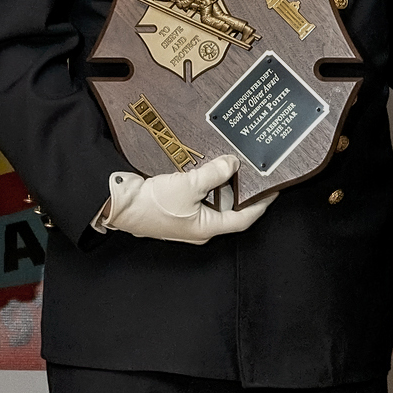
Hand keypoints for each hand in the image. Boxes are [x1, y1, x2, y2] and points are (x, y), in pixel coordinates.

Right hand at [99, 155, 271, 243]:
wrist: (119, 206)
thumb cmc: (152, 204)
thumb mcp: (188, 185)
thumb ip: (214, 173)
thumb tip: (232, 163)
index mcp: (207, 228)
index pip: (244, 218)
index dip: (261, 204)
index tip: (273, 189)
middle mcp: (199, 228)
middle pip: (229, 209)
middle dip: (240, 190)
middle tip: (252, 170)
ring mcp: (186, 220)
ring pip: (213, 202)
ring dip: (222, 185)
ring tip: (231, 165)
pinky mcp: (175, 210)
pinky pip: (198, 197)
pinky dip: (206, 184)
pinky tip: (207, 168)